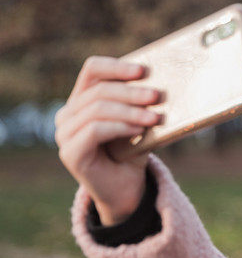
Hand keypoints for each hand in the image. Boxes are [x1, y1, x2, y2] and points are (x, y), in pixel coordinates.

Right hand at [55, 56, 162, 224]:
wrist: (126, 191)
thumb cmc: (132, 154)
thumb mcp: (138, 123)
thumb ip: (141, 105)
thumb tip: (160, 86)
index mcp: (82, 100)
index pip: (92, 70)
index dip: (117, 66)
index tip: (144, 70)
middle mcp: (68, 115)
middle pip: (98, 90)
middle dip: (131, 92)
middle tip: (157, 95)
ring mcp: (65, 134)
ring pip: (97, 109)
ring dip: (130, 111)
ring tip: (155, 116)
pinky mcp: (70, 153)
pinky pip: (95, 130)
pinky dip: (120, 127)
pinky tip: (140, 130)